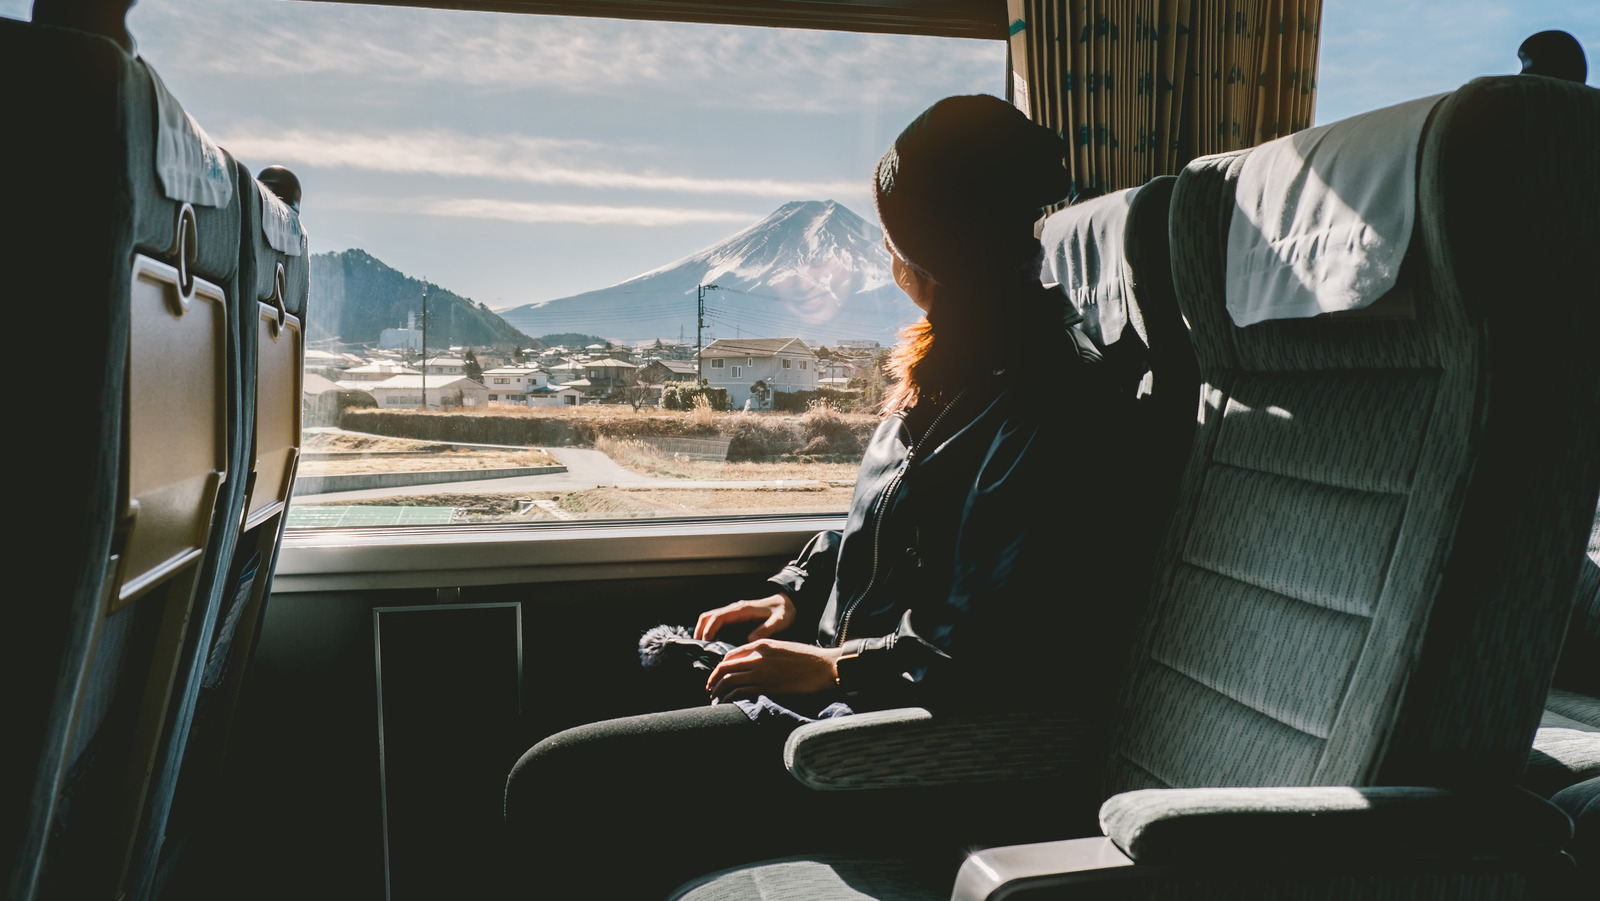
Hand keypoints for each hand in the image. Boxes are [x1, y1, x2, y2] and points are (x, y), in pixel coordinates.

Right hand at [694, 592, 795, 641]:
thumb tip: (749, 639)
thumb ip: (765, 629)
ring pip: (709, 619)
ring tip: (701, 649)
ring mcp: (733, 613)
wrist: (788, 603)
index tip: (705, 644)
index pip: (718, 617)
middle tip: (699, 649)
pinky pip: (716, 622)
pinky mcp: (735, 618)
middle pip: (707, 617)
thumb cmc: (784, 612)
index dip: (709, 630)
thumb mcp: (779, 621)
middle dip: (700, 631)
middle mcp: (734, 610)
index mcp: (741, 610)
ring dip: (702, 631)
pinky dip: (709, 631)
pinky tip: (711, 645)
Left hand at [707, 640, 842, 702]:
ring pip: (729, 680)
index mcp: (761, 645)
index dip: (721, 667)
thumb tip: (751, 664)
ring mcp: (762, 672)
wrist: (824, 667)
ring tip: (715, 698)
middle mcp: (758, 657)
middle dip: (714, 679)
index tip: (717, 676)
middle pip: (725, 667)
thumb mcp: (782, 648)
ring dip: (718, 690)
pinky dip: (729, 697)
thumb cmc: (807, 658)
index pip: (731, 655)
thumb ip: (764, 653)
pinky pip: (740, 692)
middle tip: (710, 688)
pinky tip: (727, 702)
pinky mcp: (768, 687)